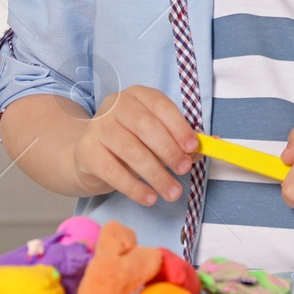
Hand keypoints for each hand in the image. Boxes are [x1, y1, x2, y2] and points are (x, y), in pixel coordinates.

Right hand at [70, 86, 197, 206]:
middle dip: (168, 150)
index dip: (178, 126)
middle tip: (183, 170)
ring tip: (172, 192)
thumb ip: (179, 140)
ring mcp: (97, 127)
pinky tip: (149, 197)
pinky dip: (135, 187)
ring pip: (131, 150)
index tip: (193, 148)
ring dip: (156, 174)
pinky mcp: (86, 151)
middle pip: (145, 126)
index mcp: (137, 95)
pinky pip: (113, 172)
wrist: (90, 153)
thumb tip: (207, 146)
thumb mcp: (155, 136)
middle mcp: (115, 106)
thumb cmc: (131, 141)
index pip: (160, 105)